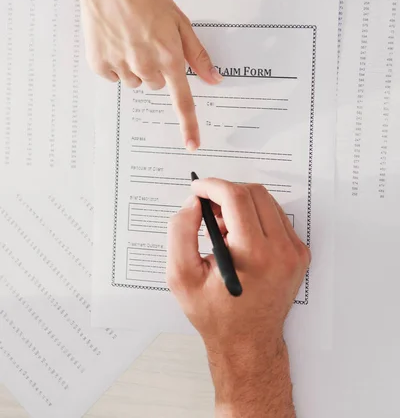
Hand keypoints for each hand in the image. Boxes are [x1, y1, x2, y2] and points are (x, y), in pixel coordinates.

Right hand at [65, 0, 221, 150]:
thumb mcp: (179, 21)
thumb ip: (197, 54)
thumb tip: (214, 79)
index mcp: (169, 57)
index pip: (182, 100)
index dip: (189, 124)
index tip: (192, 144)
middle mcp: (145, 66)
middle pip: (156, 85)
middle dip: (156, 69)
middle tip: (148, 41)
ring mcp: (120, 66)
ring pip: (134, 81)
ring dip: (135, 66)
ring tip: (130, 37)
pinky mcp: (99, 63)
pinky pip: (112, 75)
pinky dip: (114, 63)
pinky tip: (114, 41)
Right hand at [167, 179, 310, 416]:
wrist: (248, 343)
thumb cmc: (216, 315)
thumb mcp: (181, 277)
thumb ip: (181, 232)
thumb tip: (194, 203)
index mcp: (253, 255)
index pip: (236, 197)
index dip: (212, 186)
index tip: (197, 188)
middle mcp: (281, 250)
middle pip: (254, 193)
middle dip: (225, 193)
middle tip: (207, 210)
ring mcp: (294, 252)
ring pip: (267, 201)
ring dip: (241, 204)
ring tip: (222, 228)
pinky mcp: (299, 254)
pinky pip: (276, 217)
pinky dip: (255, 216)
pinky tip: (240, 237)